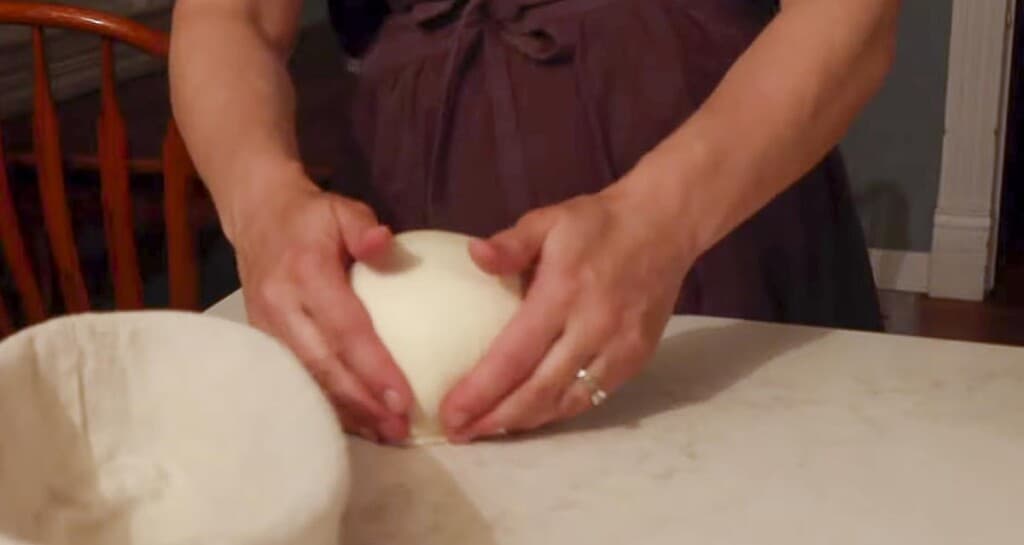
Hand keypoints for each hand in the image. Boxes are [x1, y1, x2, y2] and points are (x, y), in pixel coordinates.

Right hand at [232, 182, 413, 442]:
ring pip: (307, 379)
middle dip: (362, 402)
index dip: (373, 366)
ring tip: (384, 433)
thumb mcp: (342, 208)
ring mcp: (266, 327)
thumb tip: (385, 244)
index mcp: (306, 273)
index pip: (344, 327)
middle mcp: (281, 305)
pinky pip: (296, 378)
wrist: (257, 216)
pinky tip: (356, 421)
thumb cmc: (311, 217)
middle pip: (323, 365)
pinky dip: (326, 403)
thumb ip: (364, 227)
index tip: (402, 399)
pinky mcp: (262, 340)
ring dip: (346, 411)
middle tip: (399, 428)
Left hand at [439, 179, 691, 441]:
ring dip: (525, 422)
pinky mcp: (637, 358)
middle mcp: (592, 327)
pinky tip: (533, 415)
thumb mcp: (548, 220)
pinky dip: (559, 412)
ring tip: (489, 431)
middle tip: (460, 433)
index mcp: (563, 293)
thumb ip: (511, 243)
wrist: (663, 225)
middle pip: (538, 391)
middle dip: (495, 419)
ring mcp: (619, 348)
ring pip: (567, 402)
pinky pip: (593, 397)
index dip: (480, 392)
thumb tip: (474, 256)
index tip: (451, 414)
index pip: (514, 356)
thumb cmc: (596, 223)